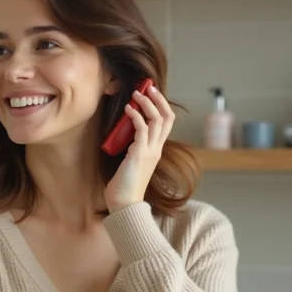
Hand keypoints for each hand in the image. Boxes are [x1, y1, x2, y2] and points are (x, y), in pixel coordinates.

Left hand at [104, 84, 174, 213]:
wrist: (125, 204)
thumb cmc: (124, 185)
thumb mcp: (132, 162)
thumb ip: (134, 149)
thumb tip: (126, 137)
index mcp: (156, 150)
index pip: (167, 124)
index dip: (162, 107)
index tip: (152, 95)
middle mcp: (157, 149)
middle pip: (167, 118)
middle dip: (158, 100)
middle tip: (148, 87)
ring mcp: (150, 151)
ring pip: (157, 120)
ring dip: (147, 104)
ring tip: (136, 93)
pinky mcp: (139, 154)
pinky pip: (142, 129)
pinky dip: (136, 116)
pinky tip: (128, 109)